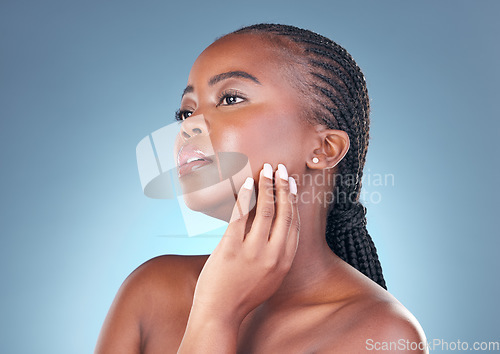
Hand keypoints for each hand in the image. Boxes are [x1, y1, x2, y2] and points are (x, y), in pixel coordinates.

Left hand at [191, 163, 299, 325]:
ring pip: (264, 210)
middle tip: (281, 168)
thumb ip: (276, 254)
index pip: (293, 223)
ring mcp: (253, 251)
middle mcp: (273, 254)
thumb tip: (273, 226)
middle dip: (283, 187)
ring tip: (266, 170)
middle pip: (283, 212)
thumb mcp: (270, 277)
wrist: (220, 313)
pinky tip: (248, 183)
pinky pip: (241, 216)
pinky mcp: (231, 248)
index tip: (292, 184)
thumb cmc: (243, 294)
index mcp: (284, 260)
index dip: (293, 200)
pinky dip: (246, 196)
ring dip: (267, 186)